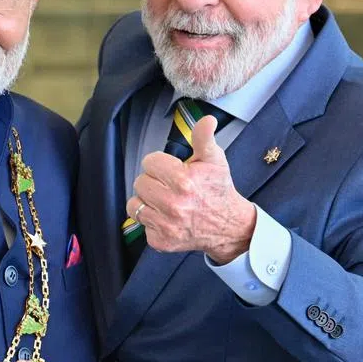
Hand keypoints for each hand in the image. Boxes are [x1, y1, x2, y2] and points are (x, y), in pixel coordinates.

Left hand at [125, 115, 255, 263]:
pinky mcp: (161, 241)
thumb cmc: (218, 191)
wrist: (228, 226)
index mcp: (183, 181)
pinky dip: (151, 221)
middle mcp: (173, 205)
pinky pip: (141, 224)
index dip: (159, 164)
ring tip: (164, 201)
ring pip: (134, 204)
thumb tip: (207, 120)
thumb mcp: (214, 160)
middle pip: (140, 182)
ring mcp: (165, 225)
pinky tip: (166, 217)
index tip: (171, 170)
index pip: (149, 162)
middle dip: (153, 181)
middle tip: (169, 186)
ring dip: (147, 201)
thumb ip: (204, 138)